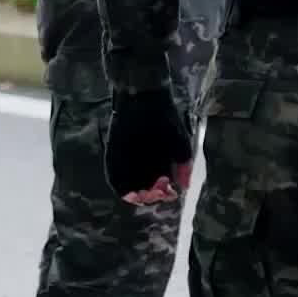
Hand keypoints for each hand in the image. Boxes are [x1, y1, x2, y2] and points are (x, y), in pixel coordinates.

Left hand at [105, 90, 192, 204]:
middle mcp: (143, 164)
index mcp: (160, 162)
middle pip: (145, 189)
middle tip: (156, 193)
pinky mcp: (113, 158)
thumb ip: (184, 165)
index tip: (170, 192)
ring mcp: (127, 161)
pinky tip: (129, 192)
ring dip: (135, 195)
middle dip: (151, 196)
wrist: (144, 100)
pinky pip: (114, 178)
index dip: (165, 194)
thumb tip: (184, 186)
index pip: (161, 187)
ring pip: (129, 186)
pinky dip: (120, 188)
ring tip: (143, 194)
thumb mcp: (180, 142)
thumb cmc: (166, 119)